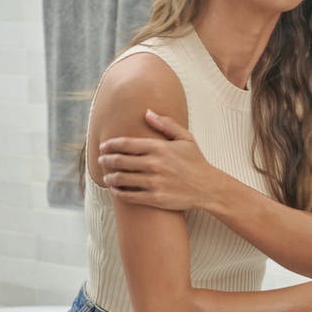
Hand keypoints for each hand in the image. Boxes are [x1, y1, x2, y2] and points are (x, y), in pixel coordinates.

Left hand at [98, 110, 221, 210]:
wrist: (209, 188)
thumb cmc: (196, 162)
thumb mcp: (186, 139)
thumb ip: (166, 124)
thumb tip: (147, 112)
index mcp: (159, 148)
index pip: (125, 144)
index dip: (110, 145)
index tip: (103, 146)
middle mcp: (155, 164)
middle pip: (119, 161)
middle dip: (106, 160)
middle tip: (102, 160)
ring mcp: (154, 182)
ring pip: (121, 179)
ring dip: (110, 177)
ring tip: (107, 176)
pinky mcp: (155, 198)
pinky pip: (129, 196)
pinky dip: (118, 192)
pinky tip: (116, 190)